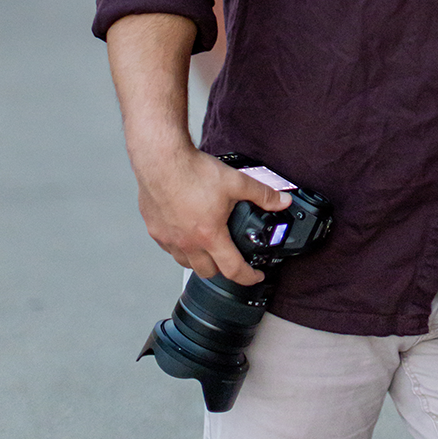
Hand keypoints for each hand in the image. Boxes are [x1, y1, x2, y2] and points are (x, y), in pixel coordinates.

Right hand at [134, 146, 291, 285]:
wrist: (161, 161)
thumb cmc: (193, 171)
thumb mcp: (236, 182)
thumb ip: (262, 194)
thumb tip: (283, 201)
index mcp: (209, 235)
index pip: (232, 269)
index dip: (249, 278)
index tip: (256, 278)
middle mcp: (187, 243)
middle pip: (207, 272)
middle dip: (223, 269)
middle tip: (232, 258)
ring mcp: (168, 239)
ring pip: (186, 263)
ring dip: (199, 260)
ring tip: (210, 247)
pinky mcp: (155, 230)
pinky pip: (169, 249)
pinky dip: (180, 247)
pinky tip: (187, 233)